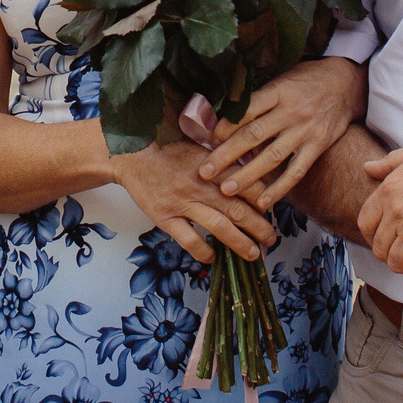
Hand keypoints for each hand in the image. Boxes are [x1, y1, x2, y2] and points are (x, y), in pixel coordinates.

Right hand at [110, 139, 279, 265]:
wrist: (130, 155)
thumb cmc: (166, 147)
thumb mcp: (198, 142)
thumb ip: (221, 155)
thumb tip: (248, 163)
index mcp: (211, 165)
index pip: (246, 184)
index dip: (264, 200)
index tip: (272, 210)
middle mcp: (200, 184)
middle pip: (238, 209)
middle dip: (260, 227)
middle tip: (271, 239)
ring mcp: (182, 202)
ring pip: (219, 227)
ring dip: (240, 243)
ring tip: (253, 254)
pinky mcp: (165, 217)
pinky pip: (189, 240)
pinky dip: (204, 252)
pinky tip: (213, 259)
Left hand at [196, 56, 365, 206]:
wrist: (347, 82)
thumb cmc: (307, 79)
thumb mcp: (281, 78)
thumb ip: (258, 98)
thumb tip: (224, 117)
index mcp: (277, 91)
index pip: (245, 112)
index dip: (223, 128)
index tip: (207, 141)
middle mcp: (290, 112)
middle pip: (252, 136)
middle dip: (225, 156)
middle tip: (204, 172)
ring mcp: (305, 131)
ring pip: (271, 157)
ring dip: (247, 176)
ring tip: (226, 190)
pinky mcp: (318, 146)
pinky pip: (295, 171)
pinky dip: (279, 189)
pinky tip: (263, 202)